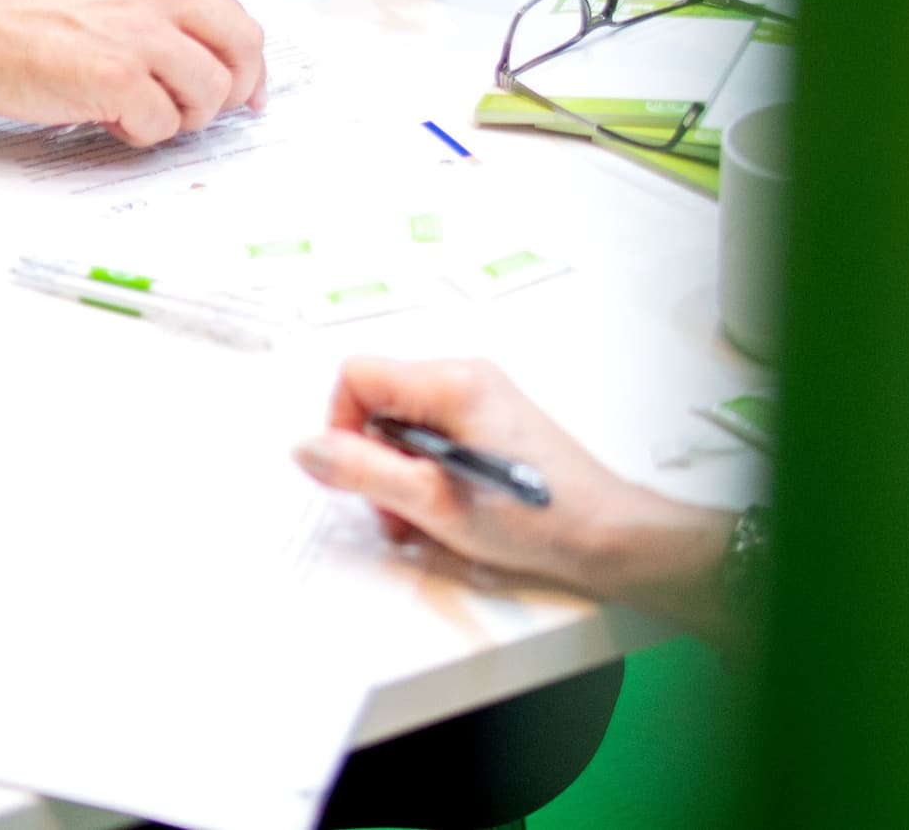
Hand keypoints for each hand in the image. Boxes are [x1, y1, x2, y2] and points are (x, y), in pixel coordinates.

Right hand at [0, 0, 266, 141]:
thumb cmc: (27, 11)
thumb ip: (164, 9)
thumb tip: (217, 60)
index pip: (237, 19)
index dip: (247, 66)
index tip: (246, 91)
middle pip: (241, 53)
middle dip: (229, 93)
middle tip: (199, 111)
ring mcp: (139, 34)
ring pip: (208, 94)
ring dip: (179, 116)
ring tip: (136, 108)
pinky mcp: (116, 77)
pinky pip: (162, 124)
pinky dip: (141, 133)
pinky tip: (108, 116)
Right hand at [294, 357, 739, 638]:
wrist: (602, 534)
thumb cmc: (533, 516)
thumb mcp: (432, 502)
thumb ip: (363, 472)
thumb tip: (307, 449)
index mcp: (452, 382)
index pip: (358, 376)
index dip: (340, 426)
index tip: (352, 475)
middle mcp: (466, 378)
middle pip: (379, 403)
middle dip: (372, 462)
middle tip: (396, 510)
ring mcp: (480, 400)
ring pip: (403, 427)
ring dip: (397, 477)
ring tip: (422, 520)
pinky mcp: (489, 424)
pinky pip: (432, 439)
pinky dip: (424, 476)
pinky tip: (443, 512)